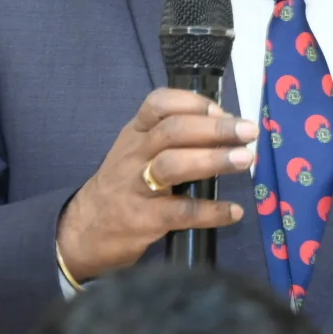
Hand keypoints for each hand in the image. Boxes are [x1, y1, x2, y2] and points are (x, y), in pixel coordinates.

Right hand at [56, 88, 256, 279]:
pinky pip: (180, 213)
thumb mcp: (136, 152)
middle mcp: (135, 154)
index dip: (193, 103)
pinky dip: (211, 211)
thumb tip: (225, 128)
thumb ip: (170, 138)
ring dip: (213, 159)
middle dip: (214, 128)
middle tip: (248, 132)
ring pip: (173, 165)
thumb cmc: (122, 186)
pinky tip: (233, 211)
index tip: (223, 110)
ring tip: (244, 161)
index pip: (158, 103)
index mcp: (136, 133)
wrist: (84, 230)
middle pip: (172, 131)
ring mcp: (136, 187)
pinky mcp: (143, 220)